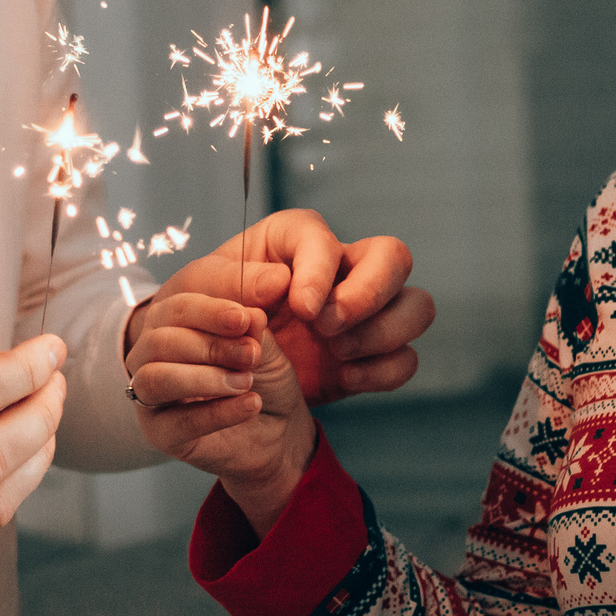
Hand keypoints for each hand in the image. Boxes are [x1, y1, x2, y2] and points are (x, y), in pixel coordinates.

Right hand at [124, 285, 316, 534]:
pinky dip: (218, 412)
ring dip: (206, 378)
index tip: (245, 318)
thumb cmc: (264, 376)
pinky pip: (179, 422)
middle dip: (211, 345)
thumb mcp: (264, 344)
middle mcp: (151, 356)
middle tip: (252, 355)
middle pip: (161, 341)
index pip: (174, 306)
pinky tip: (251, 405)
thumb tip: (251, 314)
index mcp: (171, 324)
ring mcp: (149, 397)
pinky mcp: (160, 434)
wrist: (279, 429)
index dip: (209, 310)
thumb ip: (251, 328)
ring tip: (247, 381)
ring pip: (156, 378)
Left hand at [139, 209, 432, 404]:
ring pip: (416, 305)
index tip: (301, 308)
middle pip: (394, 257)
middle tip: (328, 327)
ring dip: (382, 333)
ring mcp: (364, 311)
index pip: (323, 238)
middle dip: (369, 293)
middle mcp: (341, 267)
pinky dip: (383, 371)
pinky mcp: (372, 353)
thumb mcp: (199, 292)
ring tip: (337, 353)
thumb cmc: (206, 314)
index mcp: (295, 240)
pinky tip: (346, 378)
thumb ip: (230, 281)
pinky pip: (406, 358)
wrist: (216, 370)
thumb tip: (279, 281)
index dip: (320, 270)